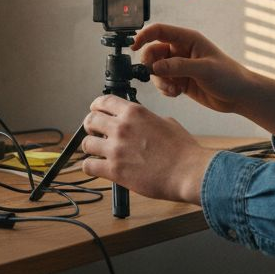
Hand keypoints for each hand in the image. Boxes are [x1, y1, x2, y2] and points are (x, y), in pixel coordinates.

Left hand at [79, 95, 216, 203]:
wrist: (188, 172)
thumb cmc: (183, 151)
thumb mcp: (167, 123)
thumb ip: (148, 120)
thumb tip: (142, 123)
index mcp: (135, 112)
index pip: (103, 101)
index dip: (96, 106)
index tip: (96, 111)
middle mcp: (122, 127)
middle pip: (90, 120)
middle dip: (91, 126)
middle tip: (96, 132)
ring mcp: (116, 148)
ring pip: (86, 143)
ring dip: (91, 147)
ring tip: (99, 152)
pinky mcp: (114, 170)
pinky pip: (88, 166)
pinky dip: (90, 166)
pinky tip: (97, 167)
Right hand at [132, 23, 274, 135]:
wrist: (239, 95)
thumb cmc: (229, 76)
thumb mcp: (204, 69)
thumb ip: (179, 67)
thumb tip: (156, 67)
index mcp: (188, 39)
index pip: (160, 31)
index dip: (144, 36)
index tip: (133, 46)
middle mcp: (181, 50)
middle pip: (153, 52)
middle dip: (151, 65)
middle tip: (157, 75)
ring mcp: (180, 66)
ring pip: (156, 69)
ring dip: (159, 80)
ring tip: (172, 88)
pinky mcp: (180, 80)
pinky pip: (163, 82)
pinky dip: (165, 89)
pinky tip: (176, 93)